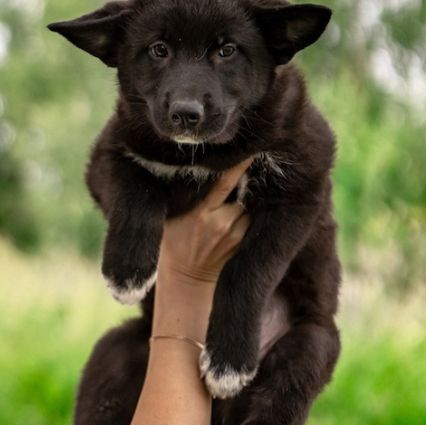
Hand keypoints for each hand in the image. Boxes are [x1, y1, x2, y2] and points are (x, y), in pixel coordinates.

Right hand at [158, 158, 253, 287]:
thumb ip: (185, 193)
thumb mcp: (172, 214)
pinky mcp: (244, 242)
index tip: (249, 147)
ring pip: (251, 204)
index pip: (223, 183)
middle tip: (253, 156)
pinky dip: (251, 210)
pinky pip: (253, 219)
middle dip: (248, 176)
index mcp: (199, 212)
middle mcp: (220, 222)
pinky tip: (247, 205)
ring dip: (250, 194)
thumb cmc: (174, 239)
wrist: (188, 277)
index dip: (237, 165)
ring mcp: (235, 234)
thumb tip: (195, 164)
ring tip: (247, 184)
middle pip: (243, 191)